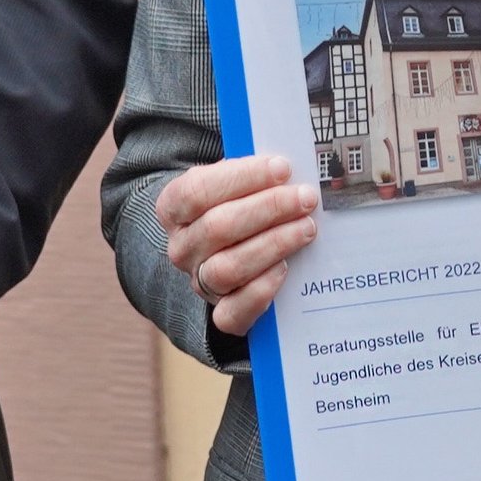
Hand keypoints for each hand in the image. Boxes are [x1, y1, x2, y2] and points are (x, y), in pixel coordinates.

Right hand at [157, 156, 318, 336]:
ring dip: (273, 244)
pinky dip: (261, 290)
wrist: (230, 250)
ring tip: (306, 227)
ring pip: (228, 268)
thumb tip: (286, 167)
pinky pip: (234, 312)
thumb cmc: (238, 205)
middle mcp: (181, 248)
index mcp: (174, 208)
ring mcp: (199, 282)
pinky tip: (285, 268)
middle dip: (268, 208)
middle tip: (304, 198)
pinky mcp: (221, 313)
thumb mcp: (235, 182)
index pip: (198, 190)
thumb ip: (252, 174)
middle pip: (218, 227)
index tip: (282, 168)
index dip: (243, 178)